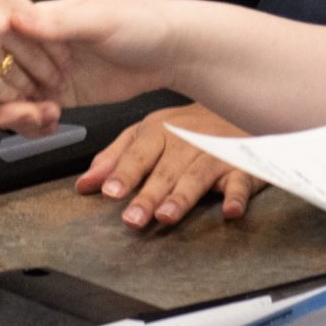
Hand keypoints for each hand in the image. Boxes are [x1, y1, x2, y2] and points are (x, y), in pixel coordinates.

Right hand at [0, 0, 66, 128]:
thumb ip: (10, 4)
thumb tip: (30, 19)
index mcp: (7, 0)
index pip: (45, 28)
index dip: (57, 47)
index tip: (65, 57)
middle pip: (35, 56)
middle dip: (49, 74)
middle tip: (58, 82)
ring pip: (16, 77)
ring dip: (29, 89)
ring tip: (38, 95)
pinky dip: (5, 98)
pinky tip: (11, 100)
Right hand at [3, 0, 186, 108]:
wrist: (173, 52)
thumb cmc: (142, 23)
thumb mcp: (99, 20)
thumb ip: (57, 24)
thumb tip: (16, 18)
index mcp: (43, 20)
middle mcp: (41, 47)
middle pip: (0, 76)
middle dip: (4, 100)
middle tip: (28, 112)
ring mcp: (50, 73)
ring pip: (14, 99)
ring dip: (20, 116)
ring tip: (45, 118)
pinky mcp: (64, 95)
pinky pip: (36, 114)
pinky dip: (36, 125)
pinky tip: (51, 123)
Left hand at [78, 104, 265, 229]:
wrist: (237, 106)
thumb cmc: (186, 126)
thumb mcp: (147, 134)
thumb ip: (115, 158)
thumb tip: (83, 185)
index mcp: (160, 131)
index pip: (138, 154)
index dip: (123, 173)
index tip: (109, 192)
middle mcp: (187, 140)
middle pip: (165, 170)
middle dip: (148, 195)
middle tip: (132, 219)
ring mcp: (216, 152)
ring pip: (198, 176)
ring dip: (182, 196)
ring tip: (167, 216)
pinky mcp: (242, 165)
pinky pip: (241, 180)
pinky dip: (238, 195)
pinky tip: (231, 210)